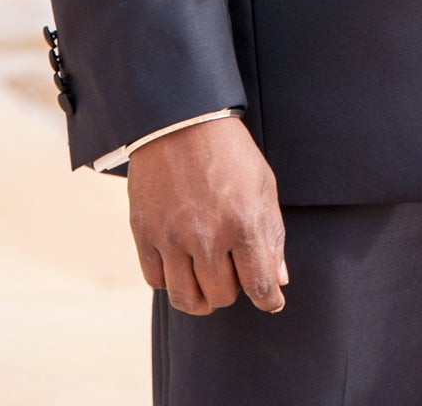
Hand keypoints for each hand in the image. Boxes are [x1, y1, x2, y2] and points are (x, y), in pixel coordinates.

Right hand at [128, 115, 287, 315]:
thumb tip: (277, 282)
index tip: (269, 301)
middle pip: (221, 296)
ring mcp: (172, 236)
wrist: (180, 119)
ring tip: (206, 280)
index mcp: (243, 222)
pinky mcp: (144, 232)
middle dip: (232, 291)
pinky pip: (155, 281)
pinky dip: (170, 280)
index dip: (268, 300)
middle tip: (233, 272)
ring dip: (201, 298)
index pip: (259, 285)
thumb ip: (272, 235)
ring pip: (187, 299)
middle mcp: (207, 235)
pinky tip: (180, 264)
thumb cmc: (228, 151)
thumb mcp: (262, 185)